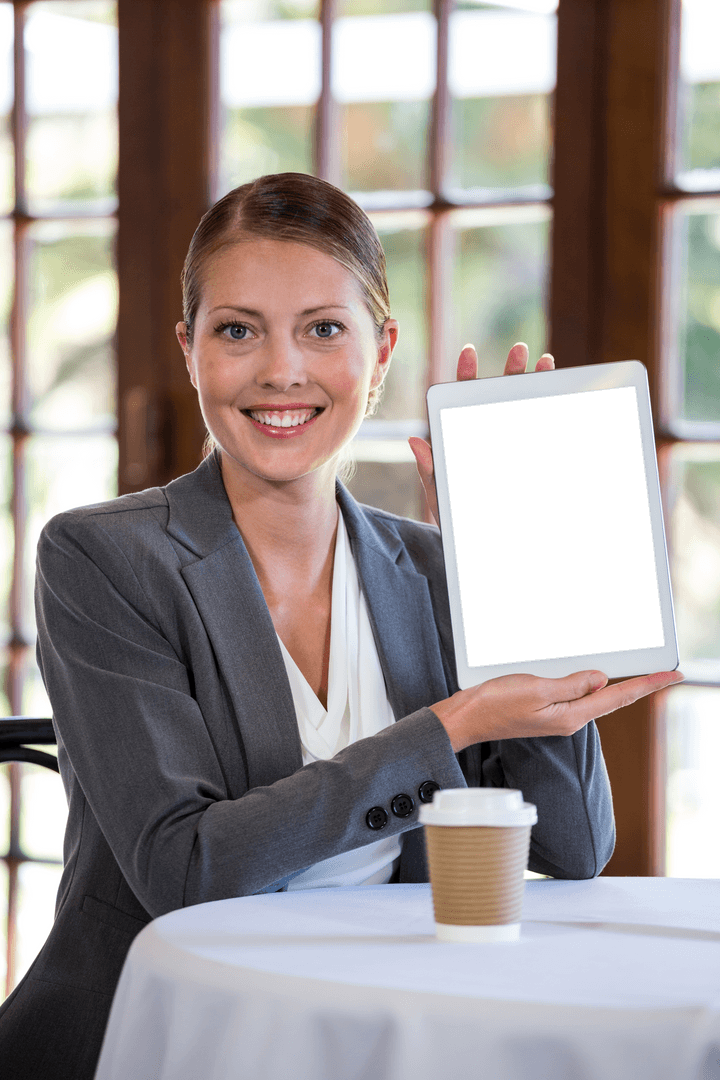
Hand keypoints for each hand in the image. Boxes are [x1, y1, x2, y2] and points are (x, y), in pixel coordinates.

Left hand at [409, 342, 554, 523]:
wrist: (480, 543)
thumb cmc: (455, 517)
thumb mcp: (440, 494)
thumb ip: (430, 469)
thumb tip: (414, 441)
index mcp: (462, 437)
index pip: (462, 401)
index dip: (465, 376)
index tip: (469, 353)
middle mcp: (487, 435)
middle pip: (498, 396)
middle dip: (509, 371)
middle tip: (518, 349)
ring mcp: (507, 443)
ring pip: (524, 407)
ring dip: (535, 383)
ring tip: (545, 362)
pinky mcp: (528, 456)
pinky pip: (539, 428)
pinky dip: (551, 409)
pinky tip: (560, 393)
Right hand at [431, 668, 683, 751]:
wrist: (466, 719)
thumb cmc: (494, 704)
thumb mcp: (536, 688)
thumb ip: (571, 685)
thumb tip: (602, 679)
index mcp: (570, 716)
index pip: (618, 697)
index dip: (648, 684)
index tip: (672, 676)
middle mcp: (568, 718)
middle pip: (612, 698)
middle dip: (639, 684)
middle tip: (664, 671)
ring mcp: (557, 714)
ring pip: (594, 694)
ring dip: (615, 682)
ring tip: (636, 668)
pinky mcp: (545, 708)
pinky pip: (575, 692)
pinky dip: (589, 681)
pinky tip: (592, 672)